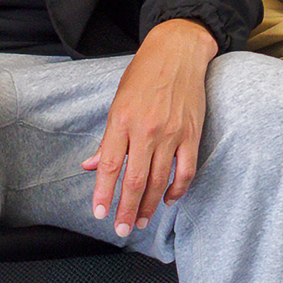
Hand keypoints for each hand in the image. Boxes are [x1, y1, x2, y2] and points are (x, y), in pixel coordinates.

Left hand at [82, 19, 216, 236]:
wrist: (177, 52)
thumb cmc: (143, 75)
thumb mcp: (117, 102)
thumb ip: (107, 139)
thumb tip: (90, 166)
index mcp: (122, 121)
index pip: (110, 166)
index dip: (103, 193)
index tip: (99, 213)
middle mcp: (146, 130)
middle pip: (134, 180)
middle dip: (126, 209)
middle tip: (122, 229)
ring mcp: (171, 134)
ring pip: (159, 180)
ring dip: (149, 205)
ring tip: (141, 221)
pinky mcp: (192, 134)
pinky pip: (185, 171)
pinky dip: (176, 190)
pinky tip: (167, 200)